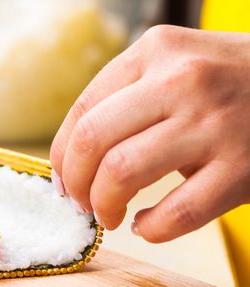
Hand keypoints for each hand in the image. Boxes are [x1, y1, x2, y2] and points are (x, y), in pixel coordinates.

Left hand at [50, 25, 249, 241]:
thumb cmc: (226, 83)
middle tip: (81, 202)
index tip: (64, 179)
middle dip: (75, 183)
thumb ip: (127, 97)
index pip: (83, 111)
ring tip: (108, 215)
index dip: (61, 155)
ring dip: (103, 205)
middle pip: (93, 140)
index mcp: (156, 52)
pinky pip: (176, 213)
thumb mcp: (174, 66)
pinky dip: (150, 229)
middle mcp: (182, 80)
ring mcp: (214, 123)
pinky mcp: (243, 167)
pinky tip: (146, 225)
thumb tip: (72, 158)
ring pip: (123, 172)